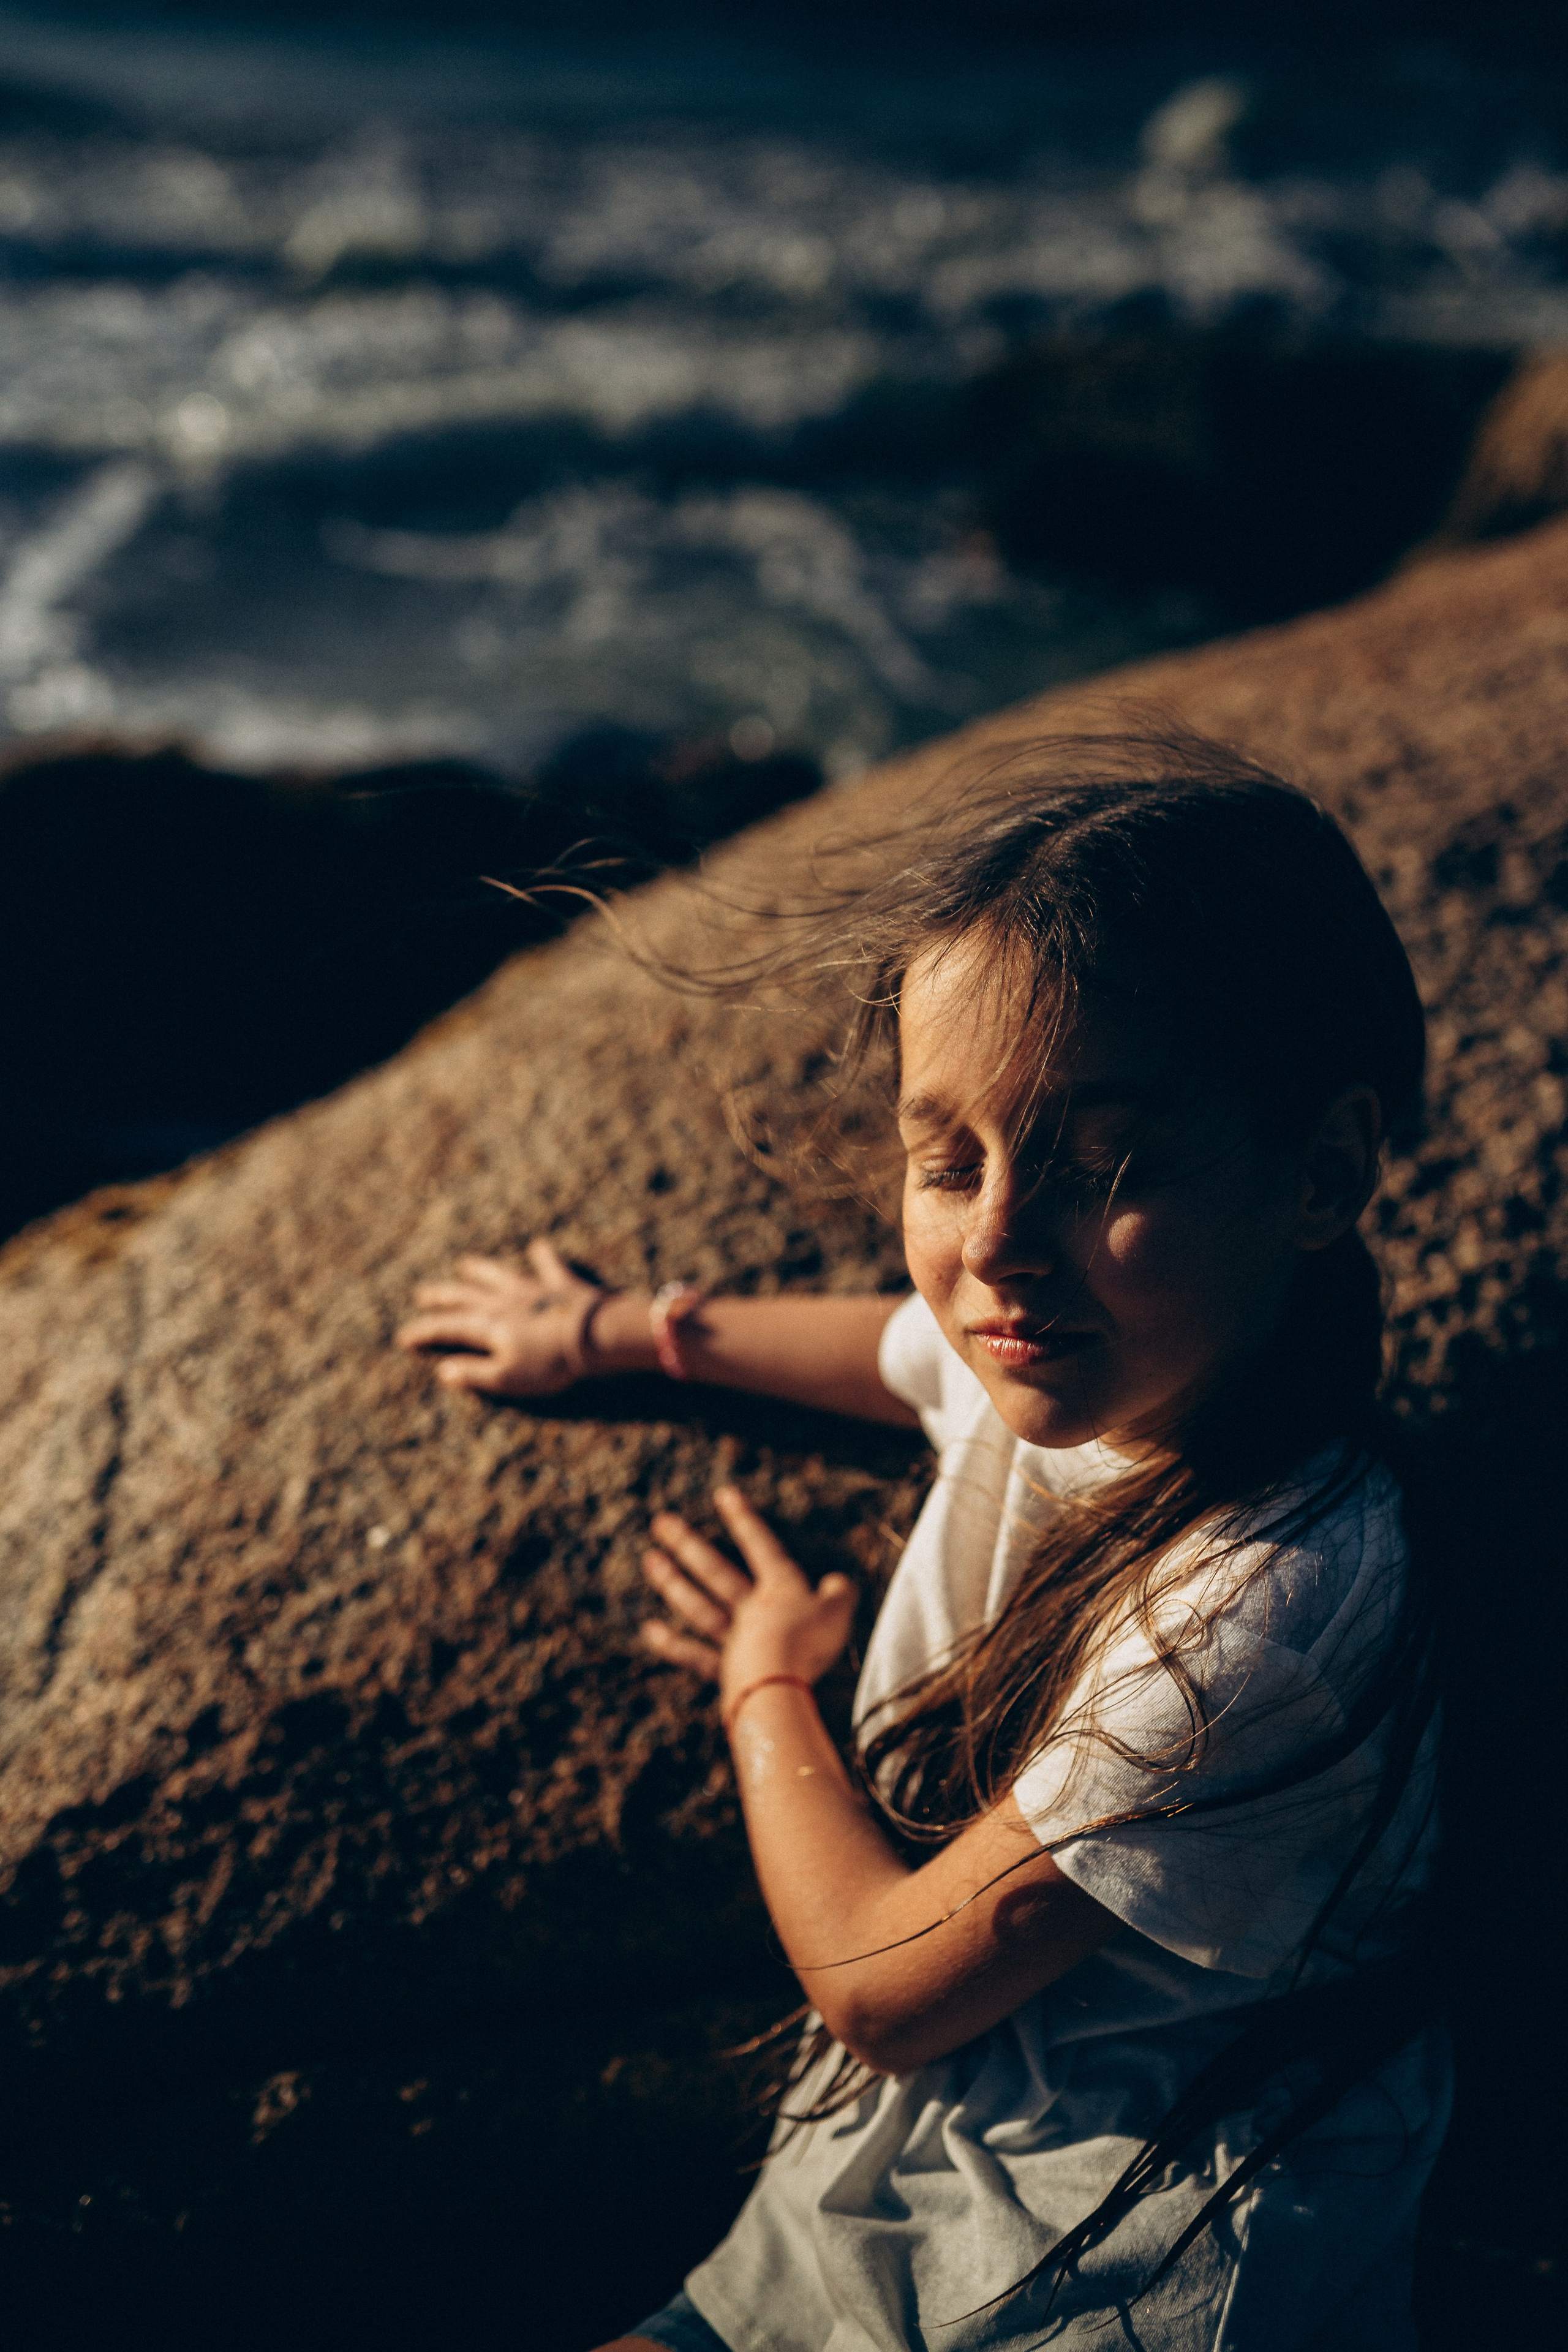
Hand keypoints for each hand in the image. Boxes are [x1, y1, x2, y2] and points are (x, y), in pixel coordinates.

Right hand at [396, 1240, 609, 1395]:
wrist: (594, 1336)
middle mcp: (506, 1302)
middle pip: (467, 1295)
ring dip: (481, 1269)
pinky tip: (539, 1245)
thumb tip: (444, 1371)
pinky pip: (551, 1267)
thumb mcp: (507, 1377)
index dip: (425, 1331)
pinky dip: (545, 1256)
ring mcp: (534, 1290)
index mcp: (489, 1325)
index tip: (404, 1336)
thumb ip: (474, 1373)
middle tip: (423, 1293)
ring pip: (499, 1276)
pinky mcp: (563, 1287)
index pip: (449, 1327)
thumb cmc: (550, 1362)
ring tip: (464, 1263)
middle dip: (443, 1296)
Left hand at [639, 1485, 855, 1707]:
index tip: (723, 1495)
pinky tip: (649, 1630)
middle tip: (661, 1522)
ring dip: (673, 1582)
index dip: (744, 1520)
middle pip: (716, 1571)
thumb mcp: (839, 1613)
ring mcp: (733, 1638)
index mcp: (781, 1590)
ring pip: (699, 1605)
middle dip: (688, 1544)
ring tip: (650, 1560)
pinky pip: (694, 1654)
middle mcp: (752, 1609)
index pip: (762, 1547)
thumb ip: (839, 1594)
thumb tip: (838, 1582)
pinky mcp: (725, 1670)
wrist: (782, 1685)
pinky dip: (672, 1643)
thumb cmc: (811, 1644)